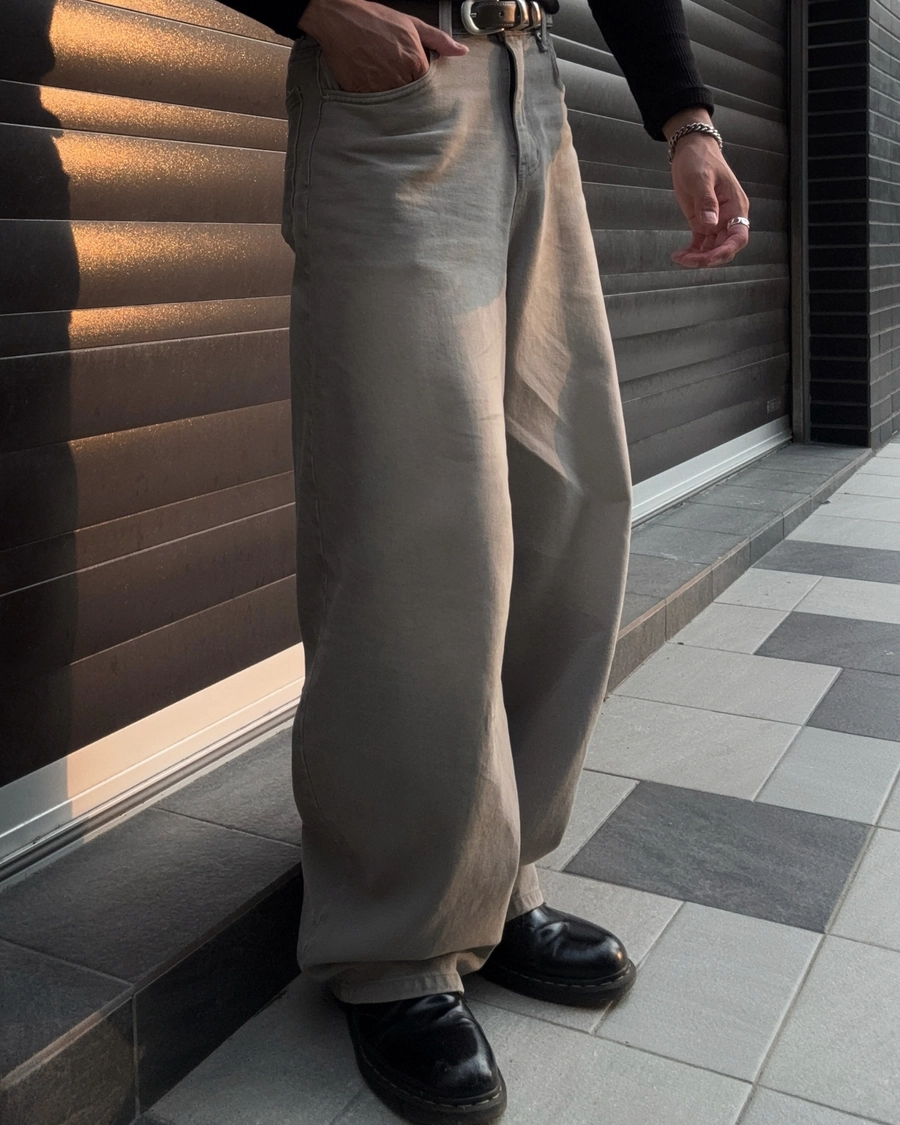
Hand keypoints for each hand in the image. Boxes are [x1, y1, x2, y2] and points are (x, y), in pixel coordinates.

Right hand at [299, 0, 467, 93]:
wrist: (339, 20)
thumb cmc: (375, 20)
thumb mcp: (412, 25)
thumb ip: (439, 40)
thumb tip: (462, 52)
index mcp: (415, 64)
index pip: (428, 89)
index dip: (425, 88)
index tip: (420, 85)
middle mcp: (399, 80)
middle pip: (412, 100)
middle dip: (410, 96)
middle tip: (401, 85)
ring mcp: (380, 90)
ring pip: (395, 106)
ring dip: (394, 102)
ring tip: (385, 85)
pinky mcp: (362, 95)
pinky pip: (374, 107)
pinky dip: (376, 102)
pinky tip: (372, 87)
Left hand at [663, 109, 749, 268]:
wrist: (690, 150)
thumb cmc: (701, 159)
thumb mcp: (702, 179)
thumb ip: (707, 202)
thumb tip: (711, 224)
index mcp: (735, 206)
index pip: (739, 236)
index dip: (727, 251)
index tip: (710, 258)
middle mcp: (728, 217)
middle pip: (724, 247)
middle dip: (708, 258)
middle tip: (688, 260)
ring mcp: (715, 221)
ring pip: (712, 249)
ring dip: (698, 257)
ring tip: (680, 257)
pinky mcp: (702, 223)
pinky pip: (700, 244)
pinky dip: (691, 252)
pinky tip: (678, 255)